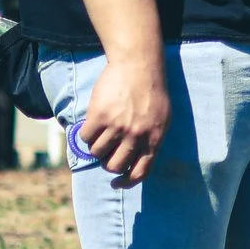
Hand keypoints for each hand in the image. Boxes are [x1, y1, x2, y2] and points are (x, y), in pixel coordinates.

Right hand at [77, 55, 170, 186]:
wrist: (139, 64)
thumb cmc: (152, 91)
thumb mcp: (163, 118)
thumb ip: (151, 139)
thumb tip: (137, 161)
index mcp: (154, 139)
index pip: (140, 172)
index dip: (126, 182)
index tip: (116, 183)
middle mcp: (136, 136)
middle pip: (114, 166)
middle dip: (108, 163)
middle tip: (106, 152)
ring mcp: (118, 127)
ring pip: (97, 153)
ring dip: (96, 147)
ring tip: (100, 133)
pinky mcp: (100, 116)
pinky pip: (86, 137)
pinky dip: (86, 134)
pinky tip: (92, 124)